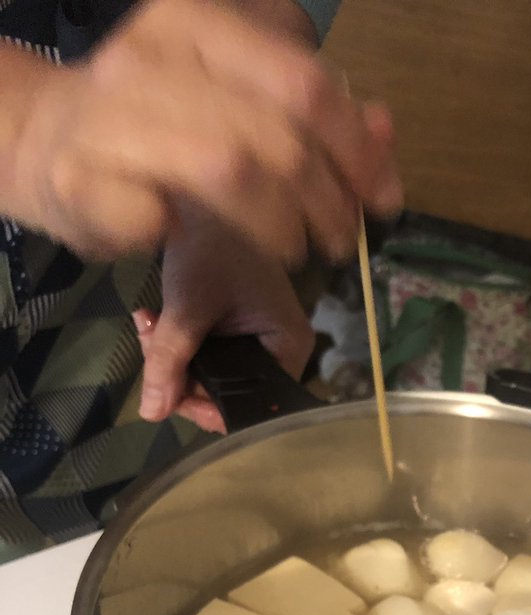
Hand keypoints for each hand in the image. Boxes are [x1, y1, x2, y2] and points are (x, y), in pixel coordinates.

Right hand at [11, 0, 400, 261]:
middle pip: (278, 134)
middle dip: (328, 201)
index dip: (357, 150)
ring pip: (229, 169)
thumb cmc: (152, 128)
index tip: (383, 199)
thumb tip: (385, 131)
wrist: (43, 142)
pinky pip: (161, 218)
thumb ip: (308, 117)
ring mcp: (113, 115)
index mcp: (198, 26)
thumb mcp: (235, 104)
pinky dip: (189, 238)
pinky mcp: (83, 179)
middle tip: (341, 242)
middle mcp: (153, 57)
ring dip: (280, 226)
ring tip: (294, 250)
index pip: (305, 84)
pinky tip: (192, 239)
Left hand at [134, 206, 315, 432]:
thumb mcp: (187, 304)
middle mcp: (280, 348)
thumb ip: (170, 360)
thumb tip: (152, 412)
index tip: (171, 397)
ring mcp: (257, 337)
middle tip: (149, 349)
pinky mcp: (236, 326)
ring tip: (145, 328)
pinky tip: (151, 319)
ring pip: (211, 373)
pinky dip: (176, 342)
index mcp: (288, 346)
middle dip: (183, 378)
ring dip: (171, 358)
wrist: (204, 189)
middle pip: (229, 391)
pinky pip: (206, 352)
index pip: (255, 405)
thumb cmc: (212, 241)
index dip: (210, 408)